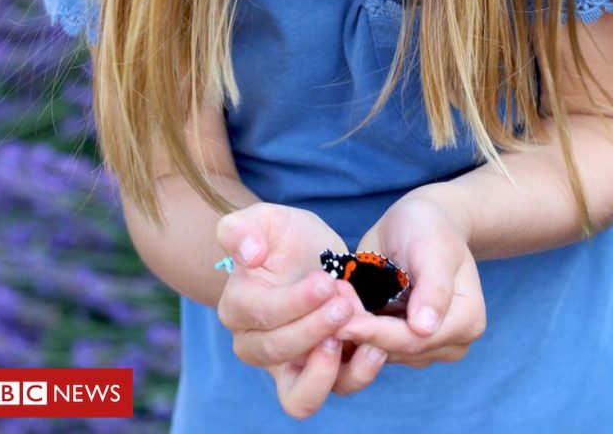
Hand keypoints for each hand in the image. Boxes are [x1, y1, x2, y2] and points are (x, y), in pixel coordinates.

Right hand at [216, 203, 357, 418]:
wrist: (313, 259)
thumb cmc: (286, 239)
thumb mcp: (266, 220)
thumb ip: (243, 229)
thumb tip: (247, 255)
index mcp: (237, 308)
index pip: (260, 315)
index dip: (293, 303)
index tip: (325, 282)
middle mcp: (255, 346)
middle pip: (277, 353)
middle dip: (314, 329)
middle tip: (344, 304)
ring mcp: (288, 367)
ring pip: (301, 393)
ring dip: (331, 368)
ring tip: (359, 334)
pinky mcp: (321, 374)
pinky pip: (333, 390)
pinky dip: (357, 374)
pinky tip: (375, 347)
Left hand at [337, 189, 485, 367]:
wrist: (418, 224)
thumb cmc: (428, 228)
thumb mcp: (431, 247)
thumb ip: (433, 286)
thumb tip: (424, 328)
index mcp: (467, 321)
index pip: (415, 339)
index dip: (376, 333)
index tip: (339, 323)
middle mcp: (450, 343)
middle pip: (396, 350)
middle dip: (359, 331)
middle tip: (323, 306)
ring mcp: (425, 347)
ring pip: (380, 352)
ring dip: (352, 330)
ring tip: (327, 301)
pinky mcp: (400, 343)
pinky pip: (370, 346)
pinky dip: (351, 329)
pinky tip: (333, 308)